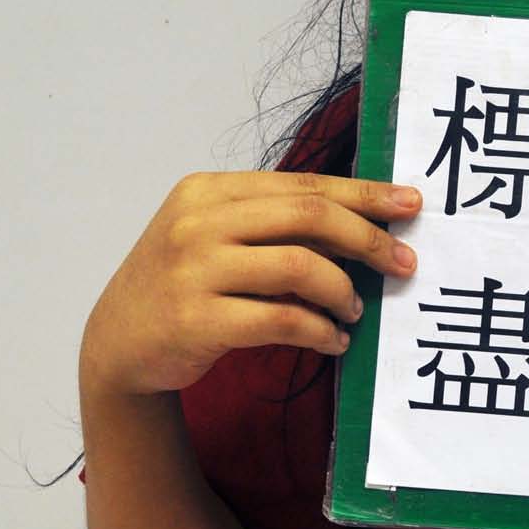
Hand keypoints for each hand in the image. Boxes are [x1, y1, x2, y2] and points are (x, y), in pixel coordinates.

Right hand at [80, 171, 421, 398]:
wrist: (117, 344)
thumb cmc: (186, 284)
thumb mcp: (221, 239)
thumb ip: (279, 227)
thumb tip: (368, 230)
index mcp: (210, 190)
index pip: (305, 184)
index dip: (365, 193)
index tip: (411, 204)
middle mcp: (198, 222)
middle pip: (310, 216)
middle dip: (368, 239)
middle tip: (404, 264)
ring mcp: (193, 269)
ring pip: (300, 267)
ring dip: (343, 291)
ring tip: (355, 310)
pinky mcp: (196, 319)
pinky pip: (282, 320)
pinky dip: (320, 331)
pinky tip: (332, 340)